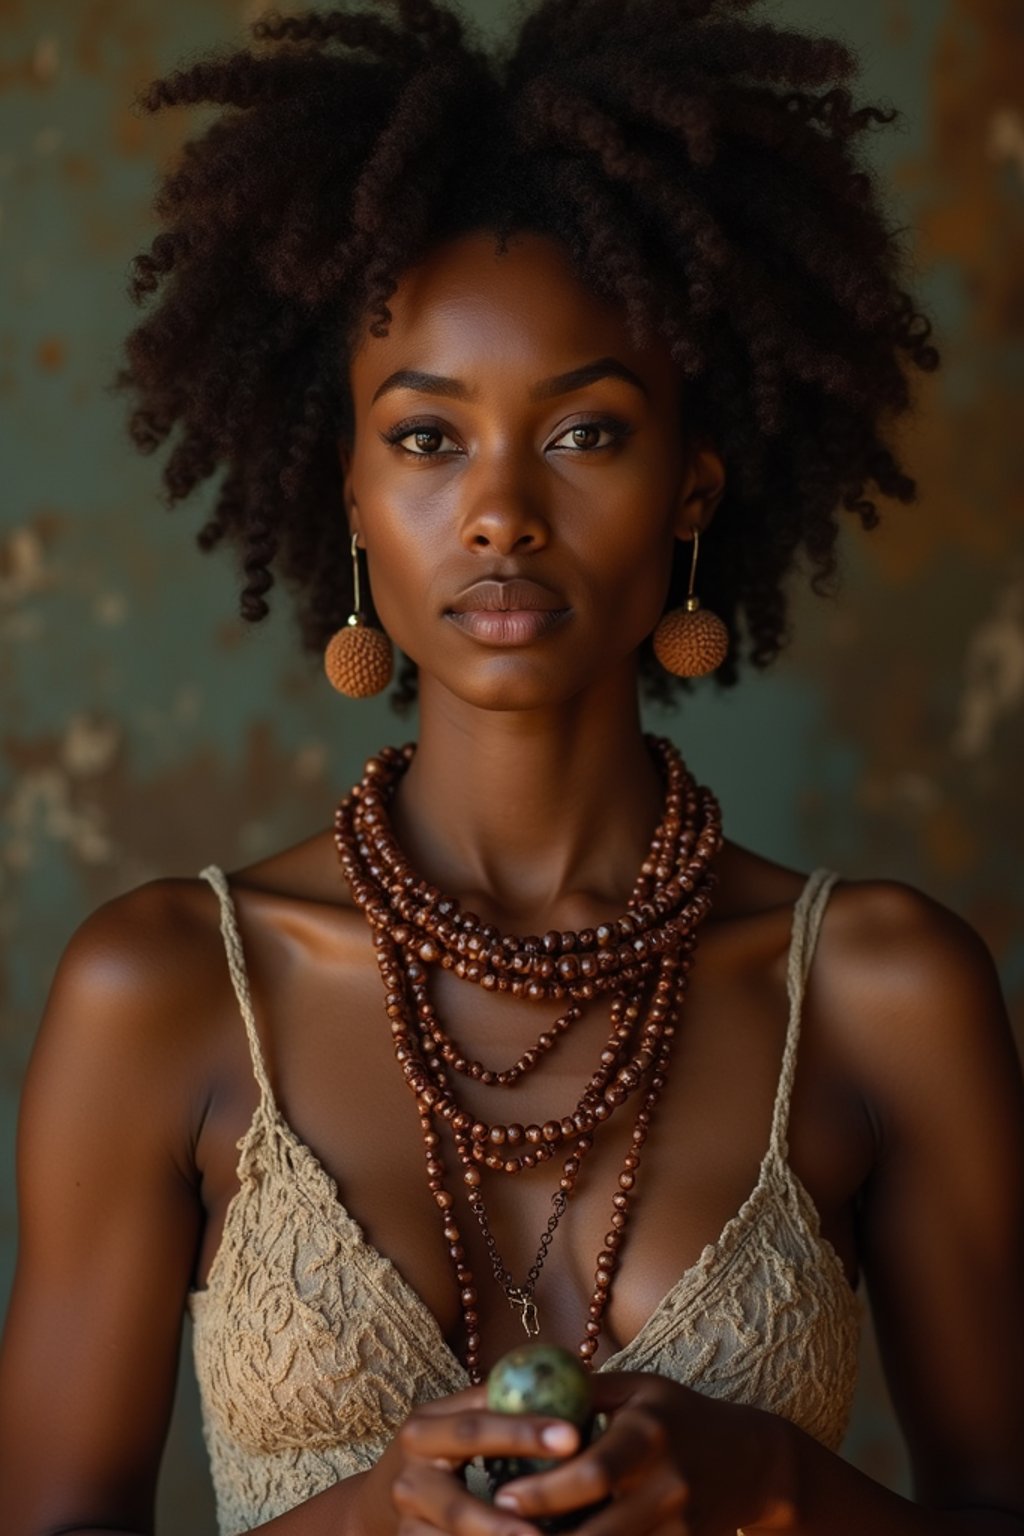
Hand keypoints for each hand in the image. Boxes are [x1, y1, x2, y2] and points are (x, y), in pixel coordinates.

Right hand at [355, 1383, 582, 1534]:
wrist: (384, 1497)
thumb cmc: (443, 1449)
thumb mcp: (460, 1420)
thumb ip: (501, 1406)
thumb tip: (572, 1387)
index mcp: (425, 1430)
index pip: (476, 1428)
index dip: (523, 1432)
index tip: (572, 1437)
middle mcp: (410, 1480)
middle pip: (458, 1508)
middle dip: (503, 1522)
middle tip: (545, 1532)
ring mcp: (407, 1523)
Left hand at [486, 1371, 795, 1534]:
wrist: (753, 1462)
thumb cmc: (680, 1416)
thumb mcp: (639, 1389)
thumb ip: (586, 1391)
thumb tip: (519, 1389)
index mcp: (650, 1433)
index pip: (594, 1471)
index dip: (546, 1491)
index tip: (503, 1495)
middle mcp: (669, 1484)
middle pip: (598, 1531)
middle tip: (501, 1530)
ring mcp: (681, 1526)